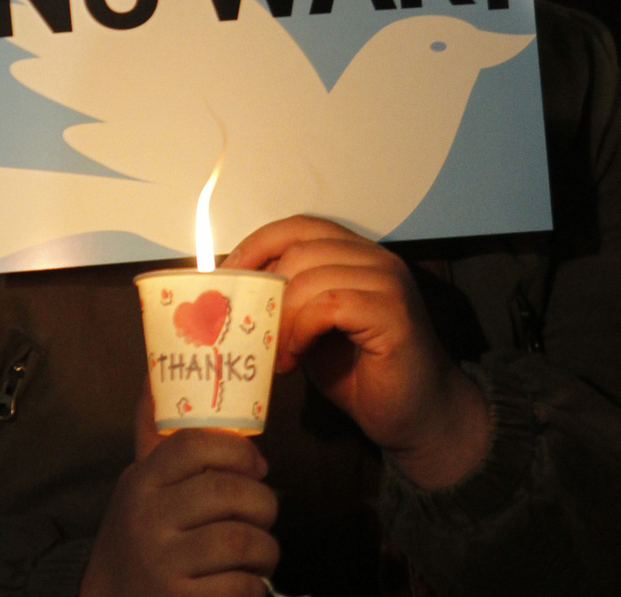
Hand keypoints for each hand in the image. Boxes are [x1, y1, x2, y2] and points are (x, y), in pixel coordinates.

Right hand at [80, 386, 278, 596]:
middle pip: (227, 493)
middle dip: (262, 501)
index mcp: (142, 481)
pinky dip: (255, 584)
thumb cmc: (140, 529)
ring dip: (266, 546)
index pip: (192, 444)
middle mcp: (147, 520)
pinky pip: (240, 587)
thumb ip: (153, 431)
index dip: (237, 450)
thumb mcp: (141, 479)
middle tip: (265, 511)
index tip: (257, 466)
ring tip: (262, 548)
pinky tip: (246, 580)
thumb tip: (153, 371)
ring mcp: (162, 565)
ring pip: (241, 541)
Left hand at [222, 215, 489, 487]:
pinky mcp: (393, 312)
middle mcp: (374, 258)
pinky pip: (329, 305)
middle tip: (248, 331)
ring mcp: (387, 281)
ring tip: (276, 356)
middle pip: (298, 249)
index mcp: (355, 254)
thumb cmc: (362, 374)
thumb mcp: (310, 330)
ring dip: (280, 319)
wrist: (420, 417)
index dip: (256, 245)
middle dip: (263, 290)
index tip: (225, 276)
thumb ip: (286, 302)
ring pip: (309, 276)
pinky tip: (298, 357)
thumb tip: (236, 291)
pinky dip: (302, 330)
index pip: (298, 227)